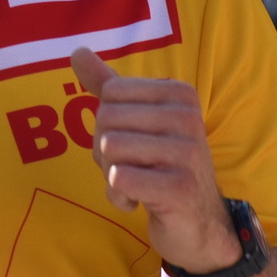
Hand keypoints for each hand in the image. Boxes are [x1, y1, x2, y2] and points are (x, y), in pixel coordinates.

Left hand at [70, 48, 240, 273]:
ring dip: (112, 176)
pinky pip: (119, 179)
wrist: (199, 224)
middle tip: (134, 168)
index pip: (109, 95)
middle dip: (106, 153)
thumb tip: (77, 51)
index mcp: (179, 93)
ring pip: (109, 150)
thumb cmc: (162, 168)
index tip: (134, 144)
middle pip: (106, 121)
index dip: (108, 126)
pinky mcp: (180, 188)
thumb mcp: (138, 122)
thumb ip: (108, 85)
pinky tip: (141, 201)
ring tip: (139, 184)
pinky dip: (120, 196)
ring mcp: (187, 152)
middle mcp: (188, 117)